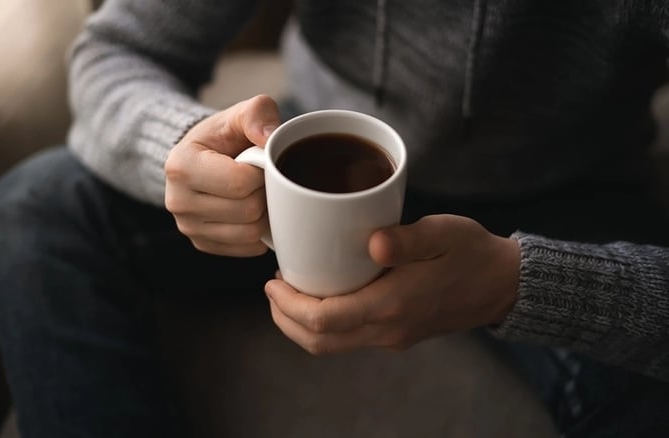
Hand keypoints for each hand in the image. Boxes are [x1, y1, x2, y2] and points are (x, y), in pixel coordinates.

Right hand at [165, 95, 279, 256]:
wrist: (201, 157)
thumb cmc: (223, 137)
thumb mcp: (239, 115)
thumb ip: (258, 113)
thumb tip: (271, 138)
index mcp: (181, 166)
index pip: (240, 183)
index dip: (262, 173)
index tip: (258, 162)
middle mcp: (177, 201)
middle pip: (248, 211)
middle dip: (264, 193)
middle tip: (261, 179)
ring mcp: (188, 228)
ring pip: (250, 233)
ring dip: (265, 214)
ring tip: (257, 193)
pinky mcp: (202, 244)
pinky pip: (247, 248)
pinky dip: (259, 233)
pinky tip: (252, 212)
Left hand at [264, 214, 520, 353]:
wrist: (503, 284)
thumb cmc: (471, 253)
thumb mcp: (444, 234)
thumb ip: (408, 239)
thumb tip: (372, 242)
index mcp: (393, 305)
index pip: (325, 320)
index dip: (290, 305)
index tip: (273, 282)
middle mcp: (388, 329)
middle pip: (321, 342)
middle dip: (287, 320)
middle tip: (273, 290)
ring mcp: (393, 336)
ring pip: (333, 345)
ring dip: (303, 326)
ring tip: (290, 294)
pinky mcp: (398, 334)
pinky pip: (350, 339)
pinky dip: (326, 325)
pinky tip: (324, 297)